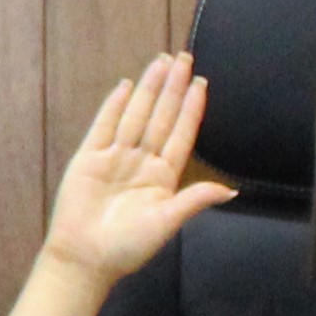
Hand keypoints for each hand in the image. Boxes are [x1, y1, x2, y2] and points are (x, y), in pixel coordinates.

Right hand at [0, 55, 231, 315]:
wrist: (85, 258)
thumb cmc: (127, 247)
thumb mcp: (166, 223)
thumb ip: (194, 201)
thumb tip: (230, 191)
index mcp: (163, 177)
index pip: (181, 134)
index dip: (191, 109)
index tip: (201, 83)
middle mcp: (141, 162)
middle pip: (160, 117)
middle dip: (172, 88)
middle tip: (183, 57)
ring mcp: (115, 158)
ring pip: (136, 115)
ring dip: (149, 89)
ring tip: (161, 62)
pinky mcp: (89, 159)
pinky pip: (104, 126)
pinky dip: (115, 106)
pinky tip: (127, 86)